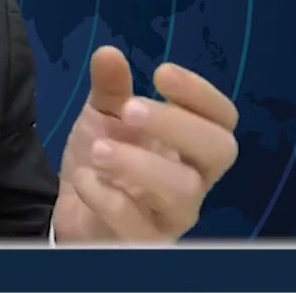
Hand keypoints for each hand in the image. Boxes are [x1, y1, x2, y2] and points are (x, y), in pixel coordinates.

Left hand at [52, 46, 238, 243]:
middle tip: (130, 109)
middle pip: (219, 151)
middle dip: (177, 124)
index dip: (201, 93)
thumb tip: (107, 52)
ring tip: (98, 150)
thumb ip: (110, 90)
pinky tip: (85, 179)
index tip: (161, 72)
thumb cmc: (104, 161)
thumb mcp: (103, 119)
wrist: (73, 212)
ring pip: (183, 193)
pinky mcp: (143, 242)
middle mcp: (193, 180)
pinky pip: (139, 226)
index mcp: (190, 146)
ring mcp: (172, 216)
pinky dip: (108, 198)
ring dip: (139, 164)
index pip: (222, 119)